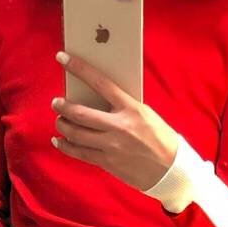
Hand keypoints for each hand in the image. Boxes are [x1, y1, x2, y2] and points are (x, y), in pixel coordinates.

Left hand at [52, 51, 179, 189]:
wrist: (171, 169)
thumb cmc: (159, 137)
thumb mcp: (145, 114)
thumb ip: (122, 106)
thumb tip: (96, 98)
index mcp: (132, 108)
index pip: (100, 82)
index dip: (79, 68)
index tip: (63, 58)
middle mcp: (119, 126)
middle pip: (80, 113)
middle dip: (62, 107)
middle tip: (56, 103)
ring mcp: (112, 146)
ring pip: (76, 134)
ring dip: (62, 126)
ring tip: (59, 121)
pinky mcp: (107, 162)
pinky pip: (79, 153)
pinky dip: (66, 146)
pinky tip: (59, 141)